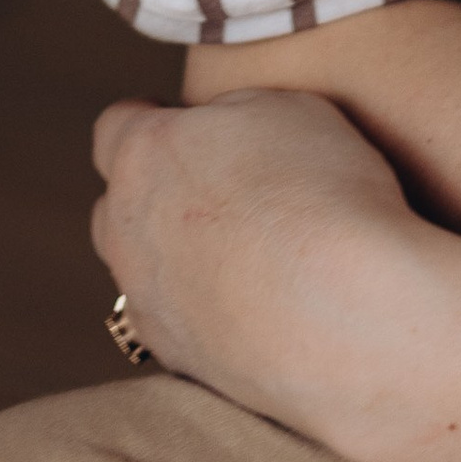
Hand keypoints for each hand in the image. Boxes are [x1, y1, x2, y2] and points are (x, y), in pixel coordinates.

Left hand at [92, 84, 448, 457]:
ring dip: (172, 256)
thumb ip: (234, 111)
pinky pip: (170, 322)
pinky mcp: (174, 355)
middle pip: (116, 203)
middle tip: (220, 191)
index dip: (151, 120)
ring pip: (137, 268)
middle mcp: (127, 227)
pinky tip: (254, 305)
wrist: (344, 313)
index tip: (184, 125)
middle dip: (153, 193)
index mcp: (146, 153)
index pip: (116, 126)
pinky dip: (200, 310)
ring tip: (240, 254)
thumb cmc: (323, 195)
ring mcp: (144, 298)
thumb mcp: (288, 106)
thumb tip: (221, 131)